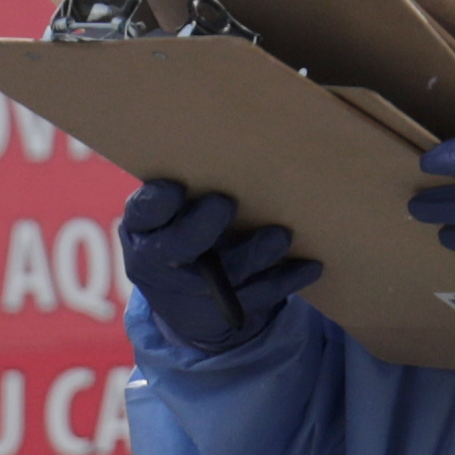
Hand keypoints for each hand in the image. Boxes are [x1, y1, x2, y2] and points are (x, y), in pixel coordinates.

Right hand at [121, 181, 319, 352]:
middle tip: (225, 202)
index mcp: (142, 228)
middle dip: (201, 227)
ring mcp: (194, 290)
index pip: (143, 212)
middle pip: (178, 247)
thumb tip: (234, 144)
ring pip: (227, 274)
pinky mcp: (227, 309)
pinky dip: (287, 279)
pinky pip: (261, 295)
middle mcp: (160, 261)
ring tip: (281, 235)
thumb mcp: (169, 209)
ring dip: (255, 254)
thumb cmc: (181, 226)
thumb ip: (189, 187)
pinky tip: (311, 265)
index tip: (176, 187)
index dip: (157, 202)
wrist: (184, 296)